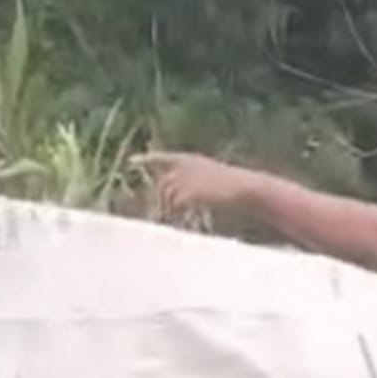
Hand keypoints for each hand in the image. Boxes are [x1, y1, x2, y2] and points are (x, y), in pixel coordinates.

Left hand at [133, 151, 251, 217]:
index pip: (164, 157)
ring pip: (167, 197)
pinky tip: (186, 220)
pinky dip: (177, 214)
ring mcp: (185, 178)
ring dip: (170, 210)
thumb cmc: (235, 188)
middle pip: (163, 185)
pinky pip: (174, 205)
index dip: (147, 159)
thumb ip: (194, 184)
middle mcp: (184, 166)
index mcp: (191, 160)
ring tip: (181, 220)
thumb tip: (182, 198)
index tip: (131, 161)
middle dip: (163, 201)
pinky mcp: (186, 192)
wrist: (245, 188)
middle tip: (165, 216)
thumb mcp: (213, 180)